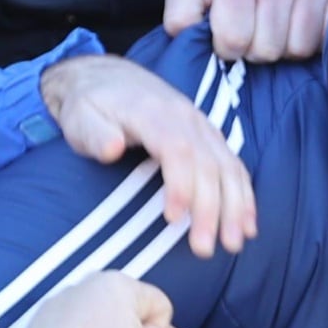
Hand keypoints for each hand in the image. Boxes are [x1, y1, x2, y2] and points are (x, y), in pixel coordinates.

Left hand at [38, 54, 257, 253]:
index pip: (177, 150)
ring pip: (228, 167)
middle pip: (208, 164)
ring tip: (234, 244)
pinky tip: (248, 225)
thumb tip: (112, 148)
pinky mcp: (209, 137)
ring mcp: (201, 127)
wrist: (108, 79)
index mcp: (153, 112)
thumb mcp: (80, 117)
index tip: (174, 220)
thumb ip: (95, 133)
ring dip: (235, 207)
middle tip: (204, 248)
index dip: (181, 186)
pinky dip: (244, 196)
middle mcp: (185, 118)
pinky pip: (234, 166)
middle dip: (211, 209)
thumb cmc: (90, 105)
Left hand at [162, 0, 327, 63]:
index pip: (233, 42)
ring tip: (280, 26)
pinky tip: (303, 24)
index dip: (229, 47)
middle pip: (267, 50)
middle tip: (257, 29)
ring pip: (298, 50)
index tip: (231, 33)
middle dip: (258, 48)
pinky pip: (326, 41)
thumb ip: (179, 14)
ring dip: (287, 47)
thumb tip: (184, 39)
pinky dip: (315, 41)